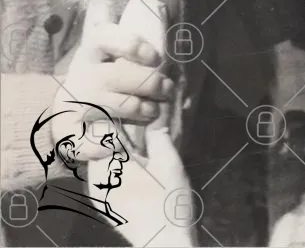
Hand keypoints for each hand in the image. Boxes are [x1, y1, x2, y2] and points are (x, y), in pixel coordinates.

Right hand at [52, 1, 173, 159]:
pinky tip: (119, 144)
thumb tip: (156, 7)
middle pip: (118, 76)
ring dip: (142, 109)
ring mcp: (72, 103)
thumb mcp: (110, 53)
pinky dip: (105, 144)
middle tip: (168, 88)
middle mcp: (80, 74)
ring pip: (115, 106)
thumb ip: (129, 39)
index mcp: (91, 51)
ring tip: (154, 110)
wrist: (66, 109)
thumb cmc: (102, 76)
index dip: (131, 44)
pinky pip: (87, 141)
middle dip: (151, 83)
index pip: (104, 36)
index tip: (155, 56)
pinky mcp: (67, 132)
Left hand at [90, 127, 195, 246]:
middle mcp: (97, 178)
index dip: (114, 116)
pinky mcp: (104, 205)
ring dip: (110, 150)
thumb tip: (154, 123)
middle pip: (95, 145)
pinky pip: (101, 176)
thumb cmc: (167, 201)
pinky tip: (130, 166)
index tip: (128, 109)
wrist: (163, 241)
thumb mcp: (169, 163)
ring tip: (131, 144)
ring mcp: (98, 193)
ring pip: (97, 161)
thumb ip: (159, 138)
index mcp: (111, 164)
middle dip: (110, 133)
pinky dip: (111, 166)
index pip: (101, 130)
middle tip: (131, 125)